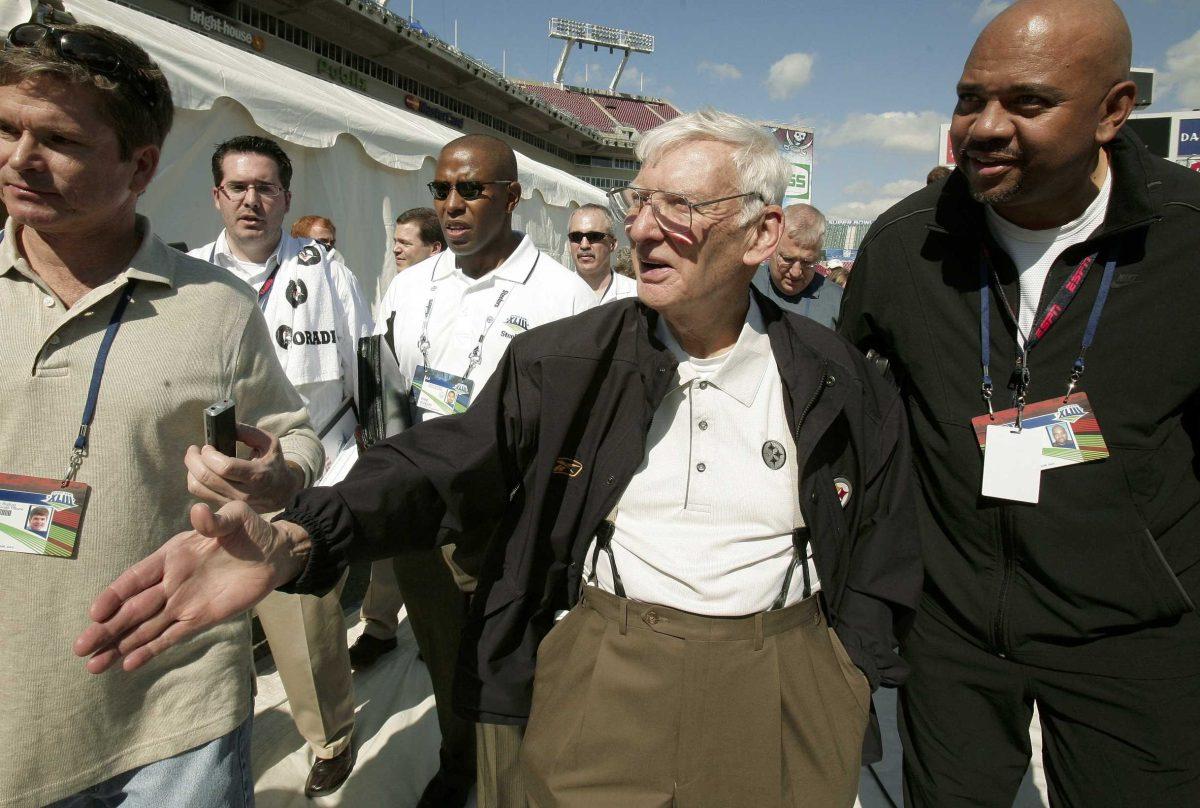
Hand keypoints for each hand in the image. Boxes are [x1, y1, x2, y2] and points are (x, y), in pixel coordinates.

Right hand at [73, 501, 310, 672]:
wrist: (276, 553)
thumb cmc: (251, 531)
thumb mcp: (235, 517)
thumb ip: (214, 520)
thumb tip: (199, 512)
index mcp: (172, 556)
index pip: (136, 578)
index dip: (115, 595)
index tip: (96, 613)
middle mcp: (171, 582)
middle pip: (133, 609)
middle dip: (107, 629)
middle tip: (81, 648)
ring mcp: (184, 603)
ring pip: (145, 628)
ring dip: (121, 645)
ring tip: (94, 666)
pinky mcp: (201, 619)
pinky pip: (171, 637)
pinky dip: (151, 650)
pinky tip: (128, 665)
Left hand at [186, 424, 304, 512]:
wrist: (281, 492)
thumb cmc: (273, 463)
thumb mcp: (269, 443)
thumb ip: (249, 432)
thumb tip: (226, 426)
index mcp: (257, 474)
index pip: (225, 467)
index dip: (210, 455)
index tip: (207, 446)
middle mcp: (244, 492)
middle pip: (207, 477)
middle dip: (193, 460)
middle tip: (193, 450)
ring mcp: (233, 501)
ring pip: (198, 487)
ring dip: (191, 470)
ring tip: (195, 459)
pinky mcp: (224, 505)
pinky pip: (200, 493)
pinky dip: (195, 479)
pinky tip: (200, 470)